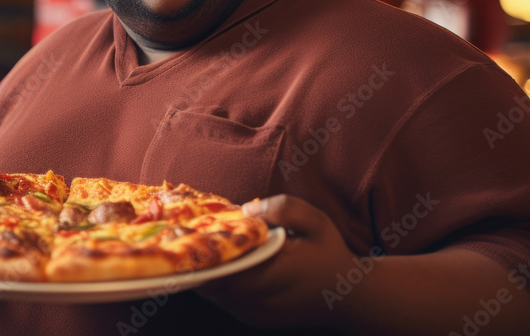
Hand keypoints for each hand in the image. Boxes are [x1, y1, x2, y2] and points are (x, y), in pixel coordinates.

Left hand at [196, 194, 355, 330]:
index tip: (182, 233)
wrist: (350, 298)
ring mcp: (255, 314)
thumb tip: (247, 210)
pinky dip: (217, 283)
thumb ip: (285, 209)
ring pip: (215, 294)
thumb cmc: (330, 254)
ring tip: (193, 247)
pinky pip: (225, 301)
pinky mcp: (255, 319)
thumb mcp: (316, 222)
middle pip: (211, 283)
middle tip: (179, 236)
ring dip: (204, 272)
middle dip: (196, 261)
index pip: (223, 269)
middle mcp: (260, 300)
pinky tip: (216, 263)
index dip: (201, 252)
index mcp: (273, 274)